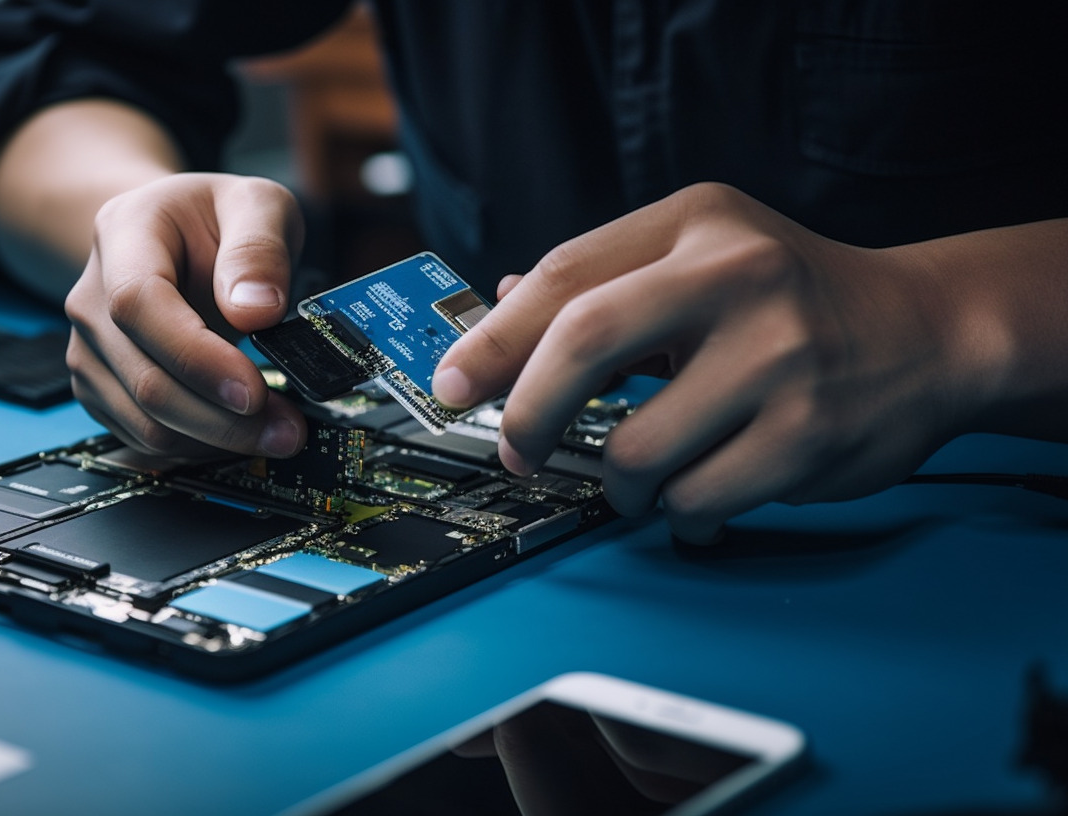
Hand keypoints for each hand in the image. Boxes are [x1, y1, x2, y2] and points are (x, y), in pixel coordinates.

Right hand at [65, 173, 308, 457]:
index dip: (196, 357)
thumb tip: (257, 311)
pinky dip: (199, 446)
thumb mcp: (255, 203)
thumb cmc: (212, 219)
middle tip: (289, 429)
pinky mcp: (102, 387)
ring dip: (218, 440)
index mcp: (123, 235)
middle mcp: (93, 297)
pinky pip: (145, 436)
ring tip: (279, 432)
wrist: (171, 236)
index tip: (253, 389)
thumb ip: (259, 248)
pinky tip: (240, 431)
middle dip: (224, 418)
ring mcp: (92, 348)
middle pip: (145, 379)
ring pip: (145, 421)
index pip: (140, 304)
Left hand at [433, 182, 975, 542]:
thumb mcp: (700, 256)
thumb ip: (602, 282)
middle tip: (518, 452)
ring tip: (642, 477)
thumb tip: (494, 312)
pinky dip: (681, 514)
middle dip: (527, 415)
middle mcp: (738, 275)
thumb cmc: (792, 298)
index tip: (450, 388)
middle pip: (582, 345)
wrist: (928, 330)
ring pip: (635, 450)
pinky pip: (697, 500)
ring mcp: (779, 355)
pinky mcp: (809, 433)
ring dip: (620, 484)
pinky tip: (699, 495)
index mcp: (696, 223)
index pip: (565, 275)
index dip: (492, 341)